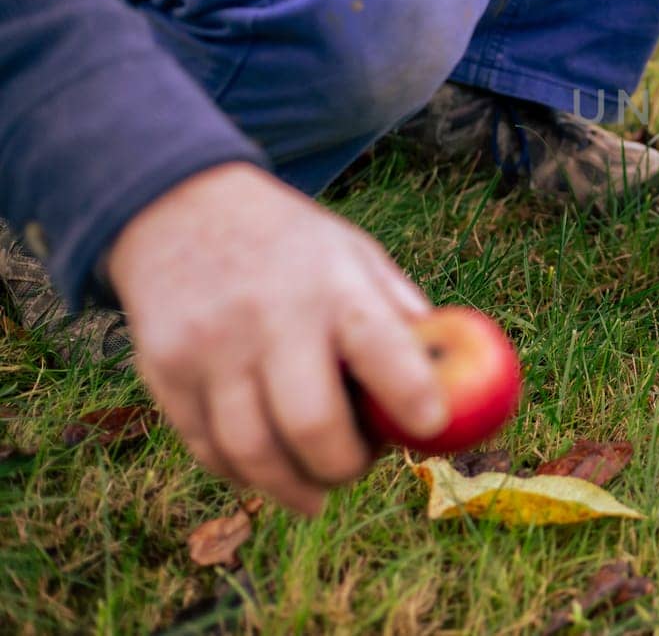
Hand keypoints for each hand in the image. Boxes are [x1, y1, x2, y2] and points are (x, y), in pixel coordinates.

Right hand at [106, 162, 446, 513]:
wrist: (182, 210)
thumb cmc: (293, 247)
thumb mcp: (355, 255)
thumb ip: (399, 316)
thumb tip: (453, 379)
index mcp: (333, 285)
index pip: (381, 348)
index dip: (412, 397)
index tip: (429, 429)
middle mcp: (270, 317)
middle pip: (311, 422)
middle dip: (345, 466)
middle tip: (358, 468)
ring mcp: (210, 347)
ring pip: (253, 451)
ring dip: (292, 487)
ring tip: (317, 488)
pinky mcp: (165, 371)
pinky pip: (209, 448)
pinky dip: (244, 474)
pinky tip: (268, 470)